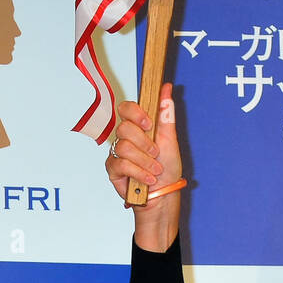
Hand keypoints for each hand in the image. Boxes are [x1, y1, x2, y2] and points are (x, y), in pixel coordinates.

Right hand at [105, 84, 182, 251]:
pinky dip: (139, 172)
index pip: (125, 108)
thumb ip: (166, 113)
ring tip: (155, 171)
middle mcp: (125, 138)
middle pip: (124, 128)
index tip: (149, 124)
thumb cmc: (167, 168)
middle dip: (144, 143)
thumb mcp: (170, 139)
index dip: (135, 113)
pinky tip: (148, 179)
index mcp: (138, 126)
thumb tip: (166, 88)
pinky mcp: (113, 169)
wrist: (163, 194)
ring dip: (144, 161)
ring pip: (124, 148)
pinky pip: (122, 165)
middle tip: (156, 153)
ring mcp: (117, 153)